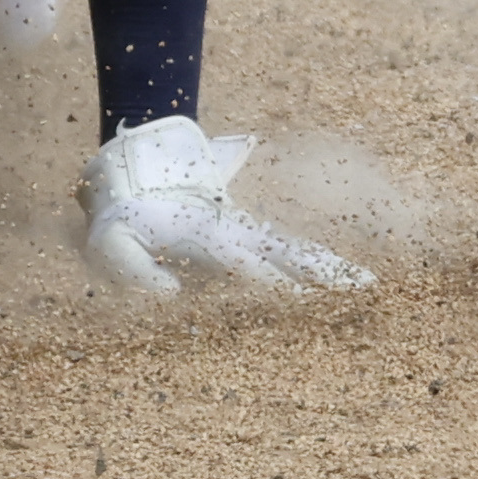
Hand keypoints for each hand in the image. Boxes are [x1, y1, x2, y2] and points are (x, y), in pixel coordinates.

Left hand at [80, 116, 373, 295]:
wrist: (126, 174)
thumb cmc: (116, 218)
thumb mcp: (110, 244)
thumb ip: (136, 271)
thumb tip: (172, 296)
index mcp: (208, 238)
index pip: (252, 270)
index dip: (277, 288)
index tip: (306, 304)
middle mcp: (236, 234)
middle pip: (289, 255)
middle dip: (323, 272)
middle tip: (366, 288)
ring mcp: (244, 231)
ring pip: (295, 250)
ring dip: (329, 266)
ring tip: (367, 282)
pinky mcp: (243, 234)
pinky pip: (286, 249)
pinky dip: (315, 260)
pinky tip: (338, 275)